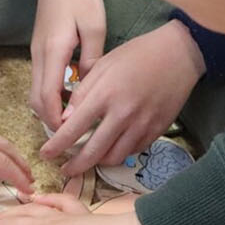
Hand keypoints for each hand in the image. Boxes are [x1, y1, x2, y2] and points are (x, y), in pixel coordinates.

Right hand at [30, 0, 106, 129]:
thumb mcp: (94, 25)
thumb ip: (92, 59)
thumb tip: (89, 89)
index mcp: (53, 51)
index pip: (47, 96)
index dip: (56, 119)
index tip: (70, 134)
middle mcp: (39, 56)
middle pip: (36, 99)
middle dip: (51, 121)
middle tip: (73, 135)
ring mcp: (37, 53)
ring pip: (36, 92)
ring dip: (51, 109)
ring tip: (75, 122)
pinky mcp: (40, 49)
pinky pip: (42, 81)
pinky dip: (52, 96)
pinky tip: (72, 99)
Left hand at [40, 20, 204, 176]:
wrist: (178, 54)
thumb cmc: (137, 55)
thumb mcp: (103, 66)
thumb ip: (82, 93)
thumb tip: (66, 119)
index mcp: (104, 94)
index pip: (73, 129)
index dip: (56, 146)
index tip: (46, 153)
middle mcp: (123, 114)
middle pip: (92, 152)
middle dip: (75, 166)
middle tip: (65, 170)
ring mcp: (142, 125)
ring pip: (114, 157)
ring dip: (97, 163)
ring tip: (88, 160)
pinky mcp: (157, 130)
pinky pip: (132, 151)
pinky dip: (119, 154)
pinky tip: (111, 148)